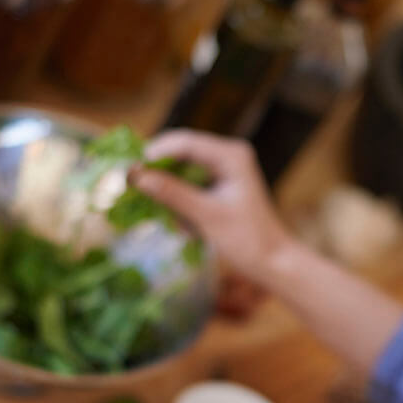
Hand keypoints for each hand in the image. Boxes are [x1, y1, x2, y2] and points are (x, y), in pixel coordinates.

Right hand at [130, 130, 297, 287]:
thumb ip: (173, 194)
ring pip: (181, 169)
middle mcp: (228, 154)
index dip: (155, 153)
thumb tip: (137, 176)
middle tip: (134, 188)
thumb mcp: (207, 216)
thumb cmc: (247, 239)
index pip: (185, 142)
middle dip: (158, 171)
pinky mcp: (218, 183)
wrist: (272, 260)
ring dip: (170, 191)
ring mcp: (223, 168)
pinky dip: (180, 201)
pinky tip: (186, 226)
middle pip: (180, 151)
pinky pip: (189, 183)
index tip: (129, 170)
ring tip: (172, 218)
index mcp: (232, 155)